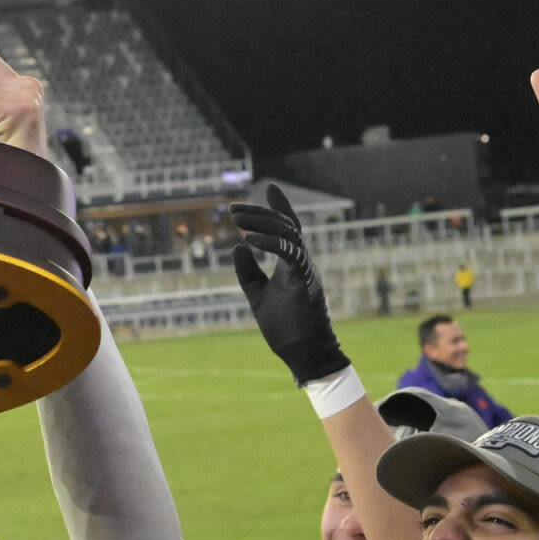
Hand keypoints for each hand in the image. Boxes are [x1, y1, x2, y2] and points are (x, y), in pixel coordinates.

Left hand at [229, 184, 349, 385]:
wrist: (302, 353)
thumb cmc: (285, 327)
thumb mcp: (258, 294)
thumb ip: (248, 272)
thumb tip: (238, 247)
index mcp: (292, 263)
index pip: (288, 228)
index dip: (280, 206)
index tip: (269, 187)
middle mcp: (301, 261)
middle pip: (285, 225)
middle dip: (260, 213)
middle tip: (233, 210)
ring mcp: (305, 269)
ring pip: (288, 234)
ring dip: (262, 223)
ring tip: (237, 220)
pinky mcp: (305, 280)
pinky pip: (290, 254)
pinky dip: (271, 243)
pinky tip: (251, 239)